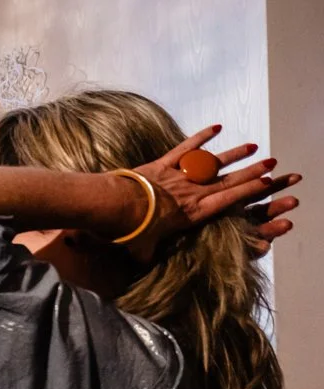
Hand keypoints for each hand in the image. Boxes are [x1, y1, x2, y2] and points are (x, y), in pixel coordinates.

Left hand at [123, 125, 299, 260]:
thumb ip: (148, 253)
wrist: (116, 206)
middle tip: (272, 162)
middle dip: (252, 171)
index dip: (249, 191)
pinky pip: (187, 147)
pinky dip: (201, 136)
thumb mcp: (142, 249)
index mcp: (193, 212)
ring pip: (213, 162)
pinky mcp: (164, 163)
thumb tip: (143, 261)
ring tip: (253, 146)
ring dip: (234, 153)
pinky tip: (217, 127)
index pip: (229, 199)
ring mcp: (180, 175)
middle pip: (229, 179)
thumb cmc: (131, 230)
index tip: (267, 183)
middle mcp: (193, 191)